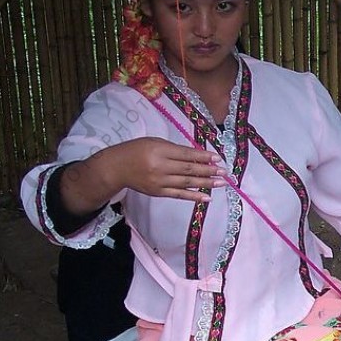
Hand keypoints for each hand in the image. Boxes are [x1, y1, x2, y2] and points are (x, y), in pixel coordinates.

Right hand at [102, 137, 228, 202]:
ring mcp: (159, 181)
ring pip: (187, 182)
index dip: (203, 156)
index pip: (186, 154)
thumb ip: (175, 149)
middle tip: (224, 172)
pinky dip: (194, 196)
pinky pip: (179, 195)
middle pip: (189, 169)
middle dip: (209, 170)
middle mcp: (160, 166)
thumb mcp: (154, 142)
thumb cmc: (136, 151)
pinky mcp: (158, 192)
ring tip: (221, 183)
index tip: (217, 158)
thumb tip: (198, 156)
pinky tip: (207, 197)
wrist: (116, 168)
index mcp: (159, 150)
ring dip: (206, 183)